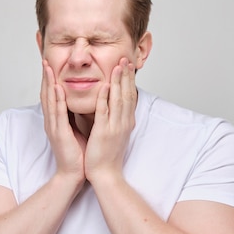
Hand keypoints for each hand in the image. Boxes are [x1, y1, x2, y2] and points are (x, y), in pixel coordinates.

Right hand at [40, 60, 86, 184]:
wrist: (73, 174)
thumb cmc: (77, 153)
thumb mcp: (76, 129)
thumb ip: (75, 115)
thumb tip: (80, 102)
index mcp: (56, 120)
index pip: (51, 96)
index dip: (50, 80)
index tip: (51, 65)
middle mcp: (52, 122)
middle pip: (46, 94)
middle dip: (46, 77)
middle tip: (45, 60)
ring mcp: (54, 127)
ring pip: (49, 101)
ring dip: (48, 83)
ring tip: (48, 67)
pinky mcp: (60, 134)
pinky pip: (58, 114)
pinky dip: (57, 100)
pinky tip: (57, 88)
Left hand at [85, 58, 136, 183]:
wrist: (106, 174)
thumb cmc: (107, 155)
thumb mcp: (114, 133)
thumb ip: (113, 118)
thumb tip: (111, 104)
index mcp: (125, 122)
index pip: (129, 97)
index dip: (129, 80)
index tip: (128, 65)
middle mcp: (123, 122)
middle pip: (127, 94)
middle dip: (126, 75)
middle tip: (126, 58)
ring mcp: (114, 127)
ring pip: (118, 100)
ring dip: (118, 82)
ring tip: (118, 66)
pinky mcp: (103, 132)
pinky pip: (104, 113)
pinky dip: (104, 98)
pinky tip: (104, 86)